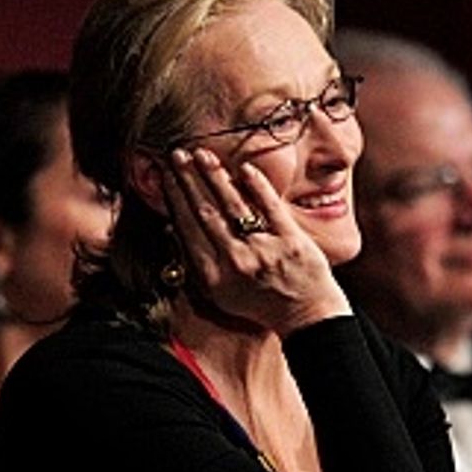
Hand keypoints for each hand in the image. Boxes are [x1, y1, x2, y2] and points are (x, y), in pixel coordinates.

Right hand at [162, 147, 349, 335]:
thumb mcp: (221, 294)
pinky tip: (244, 168)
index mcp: (214, 277)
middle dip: (188, 180)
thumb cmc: (261, 304)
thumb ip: (199, 263)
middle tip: (176, 155)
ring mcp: (264, 250)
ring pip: (233, 205)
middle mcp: (236, 262)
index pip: (187, 230)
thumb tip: (175, 227)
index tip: (166, 176)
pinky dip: (256, 186)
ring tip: (201, 154)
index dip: (174, 199)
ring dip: (214, 176)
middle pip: (205, 213)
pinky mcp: (291, 241)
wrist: (306, 318)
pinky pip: (270, 207)